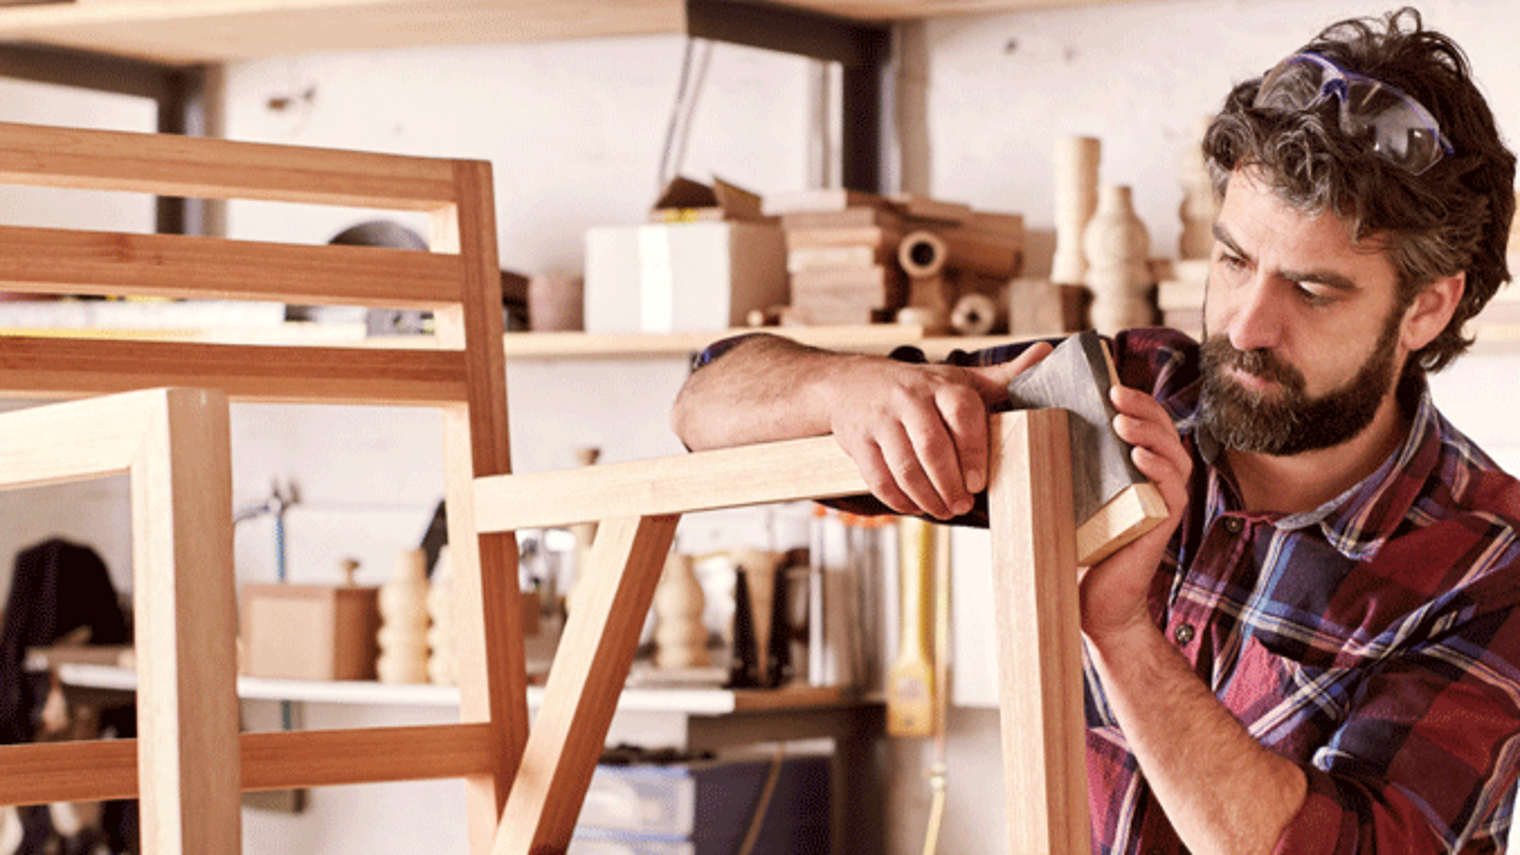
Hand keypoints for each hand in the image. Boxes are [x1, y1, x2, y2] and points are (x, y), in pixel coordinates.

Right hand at [827, 341, 1052, 518]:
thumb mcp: (959, 379)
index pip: (961, 414)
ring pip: (904, 467)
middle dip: (950, 484)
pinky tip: (915, 506)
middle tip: (962, 505)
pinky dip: (898, 500)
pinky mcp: (857, 442)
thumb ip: (1004, 376)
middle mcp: (909, 399)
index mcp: (941, 385)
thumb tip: (1047, 354)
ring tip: (943, 510)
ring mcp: (880, 421)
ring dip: (927, 497)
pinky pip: (878, 478)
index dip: (972, 451)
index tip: (978, 482)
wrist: (852, 382)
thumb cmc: (918, 386)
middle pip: (931, 447)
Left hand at [1078, 383, 1191, 642]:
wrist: (1089, 602)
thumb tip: (1020, 429)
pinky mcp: (1163, 525)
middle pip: (1165, 431)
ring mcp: (1162, 502)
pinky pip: (1174, 491)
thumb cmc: (1077, 548)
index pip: (1146, 424)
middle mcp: (1155, 481)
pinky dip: (1159, 470)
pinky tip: (1138, 457)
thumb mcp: (1066, 496)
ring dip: (1150, 433)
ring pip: (1174, 455)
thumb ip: (1059, 465)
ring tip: (1123, 422)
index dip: (1136, 400)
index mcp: (1135, 469)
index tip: (1108, 383)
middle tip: (1115, 393)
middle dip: (1143, 407)